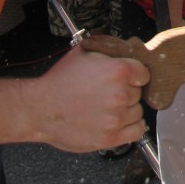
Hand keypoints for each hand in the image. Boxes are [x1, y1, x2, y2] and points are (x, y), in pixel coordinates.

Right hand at [30, 47, 149, 152]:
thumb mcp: (83, 53)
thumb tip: (124, 46)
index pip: (144, 73)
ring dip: (127, 110)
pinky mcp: (110, 137)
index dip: (134, 75)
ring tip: (107, 108)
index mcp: (118, 70)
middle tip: (108, 94)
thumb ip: (108, 48)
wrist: (40, 109)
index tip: (128, 79)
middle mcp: (121, 94)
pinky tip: (120, 122)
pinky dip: (132, 127)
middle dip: (127, 92)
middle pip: (139, 93)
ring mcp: (116, 118)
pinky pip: (137, 131)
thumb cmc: (58, 82)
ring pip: (137, 112)